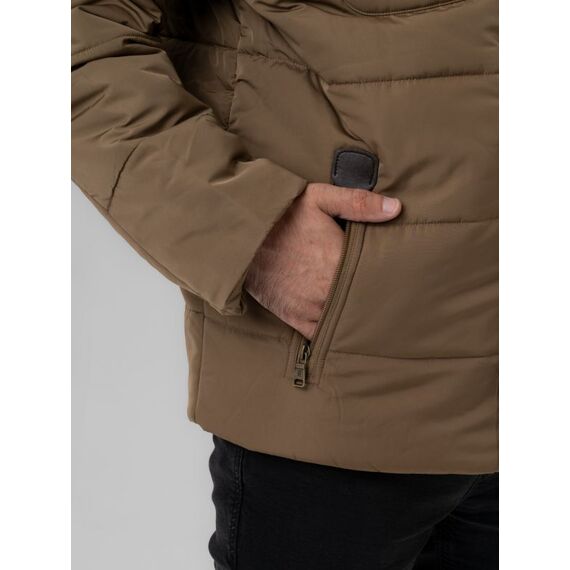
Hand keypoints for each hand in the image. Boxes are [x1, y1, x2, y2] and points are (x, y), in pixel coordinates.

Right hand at [245, 183, 401, 338]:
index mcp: (339, 262)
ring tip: (364, 307)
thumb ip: (358, 203)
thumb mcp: (318, 198)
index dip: (388, 278)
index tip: (396, 276)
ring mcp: (310, 307)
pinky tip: (339, 321)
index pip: (376, 279)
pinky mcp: (293, 317)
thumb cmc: (281, 215)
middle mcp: (326, 291)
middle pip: (362, 302)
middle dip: (372, 297)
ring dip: (353, 314)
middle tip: (387, 294)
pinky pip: (320, 333)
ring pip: (343, 319)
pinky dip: (331, 329)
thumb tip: (395, 208)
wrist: (239, 237)